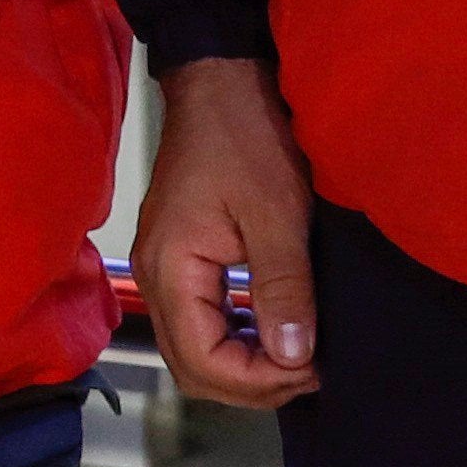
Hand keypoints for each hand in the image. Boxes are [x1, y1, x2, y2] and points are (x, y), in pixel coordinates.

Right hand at [133, 55, 318, 407]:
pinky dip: (234, 341)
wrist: (219, 82)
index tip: (313, 368)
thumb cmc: (246, 138)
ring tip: (297, 357)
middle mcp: (154, 277)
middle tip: (310, 372)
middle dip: (251, 384)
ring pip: (193, 350)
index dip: (259, 381)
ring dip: (243, 367)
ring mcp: (161, 269)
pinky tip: (272, 331)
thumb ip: (282, 290)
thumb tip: (292, 358)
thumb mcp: (277, 214)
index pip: (204, 361)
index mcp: (170, 269)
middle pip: (192, 367)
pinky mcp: (177, 259)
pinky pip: (198, 323)